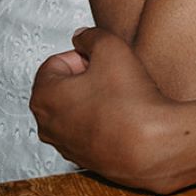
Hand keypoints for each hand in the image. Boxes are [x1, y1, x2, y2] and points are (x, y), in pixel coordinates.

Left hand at [30, 27, 189, 193]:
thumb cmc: (129, 101)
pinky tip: (124, 117)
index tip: (103, 60)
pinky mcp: (84, 159)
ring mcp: (64, 145)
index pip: (55, 63)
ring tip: (121, 97)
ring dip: (93, 99)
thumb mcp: (112, 48)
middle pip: (61, 87)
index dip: (83, 55)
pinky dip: (101, 121)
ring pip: (75, 110)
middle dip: (85, 77)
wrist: (152, 146)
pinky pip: (88, 130)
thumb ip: (91, 35)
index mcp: (43, 97)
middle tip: (113, 76)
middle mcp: (46, 125)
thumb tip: (82, 38)